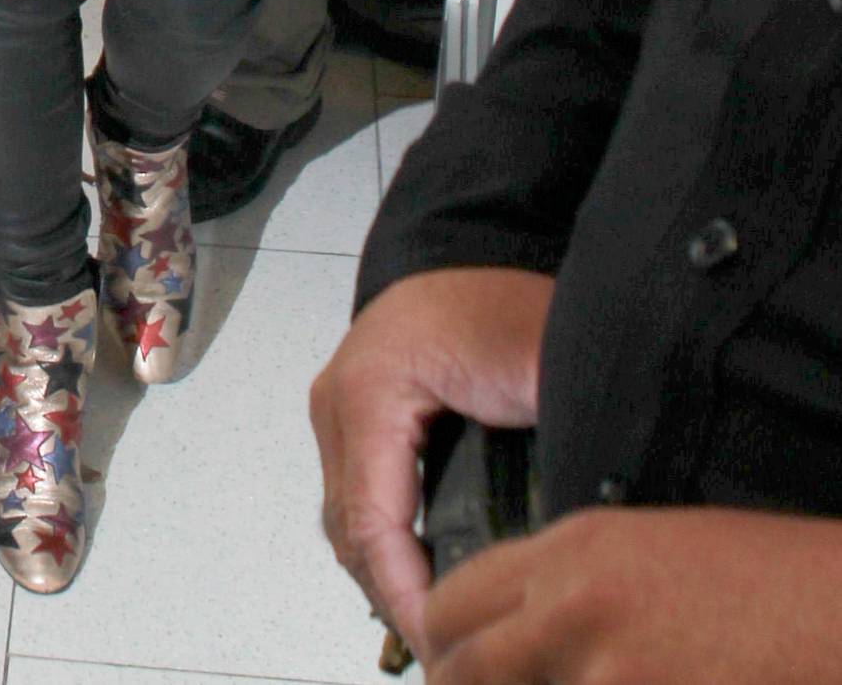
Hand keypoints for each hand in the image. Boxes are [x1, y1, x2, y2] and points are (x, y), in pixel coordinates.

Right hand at [310, 268, 553, 652]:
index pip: (372, 525)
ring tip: (444, 631)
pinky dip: (386, 545)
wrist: (488, 246)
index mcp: (372, 389)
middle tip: (451, 656)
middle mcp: (338, 398)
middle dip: (397, 599)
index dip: (410, 601)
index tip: (448, 652)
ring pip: (345, 519)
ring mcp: (339, 405)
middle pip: (349, 530)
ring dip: (388, 576)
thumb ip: (541, 460)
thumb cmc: (513, 305)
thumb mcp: (538, 379)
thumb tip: (552, 557)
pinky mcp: (355, 413)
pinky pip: (358, 497)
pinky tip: (429, 582)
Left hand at [420, 507, 841, 683]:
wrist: (835, 613)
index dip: (442, 640)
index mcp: (571, 552)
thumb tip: (521, 626)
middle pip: (462, 667)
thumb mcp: (649, 550)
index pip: (454, 600)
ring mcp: (604, 673)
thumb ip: (570, 585)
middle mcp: (571, 609)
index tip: (446, 661)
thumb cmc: (762, 582)